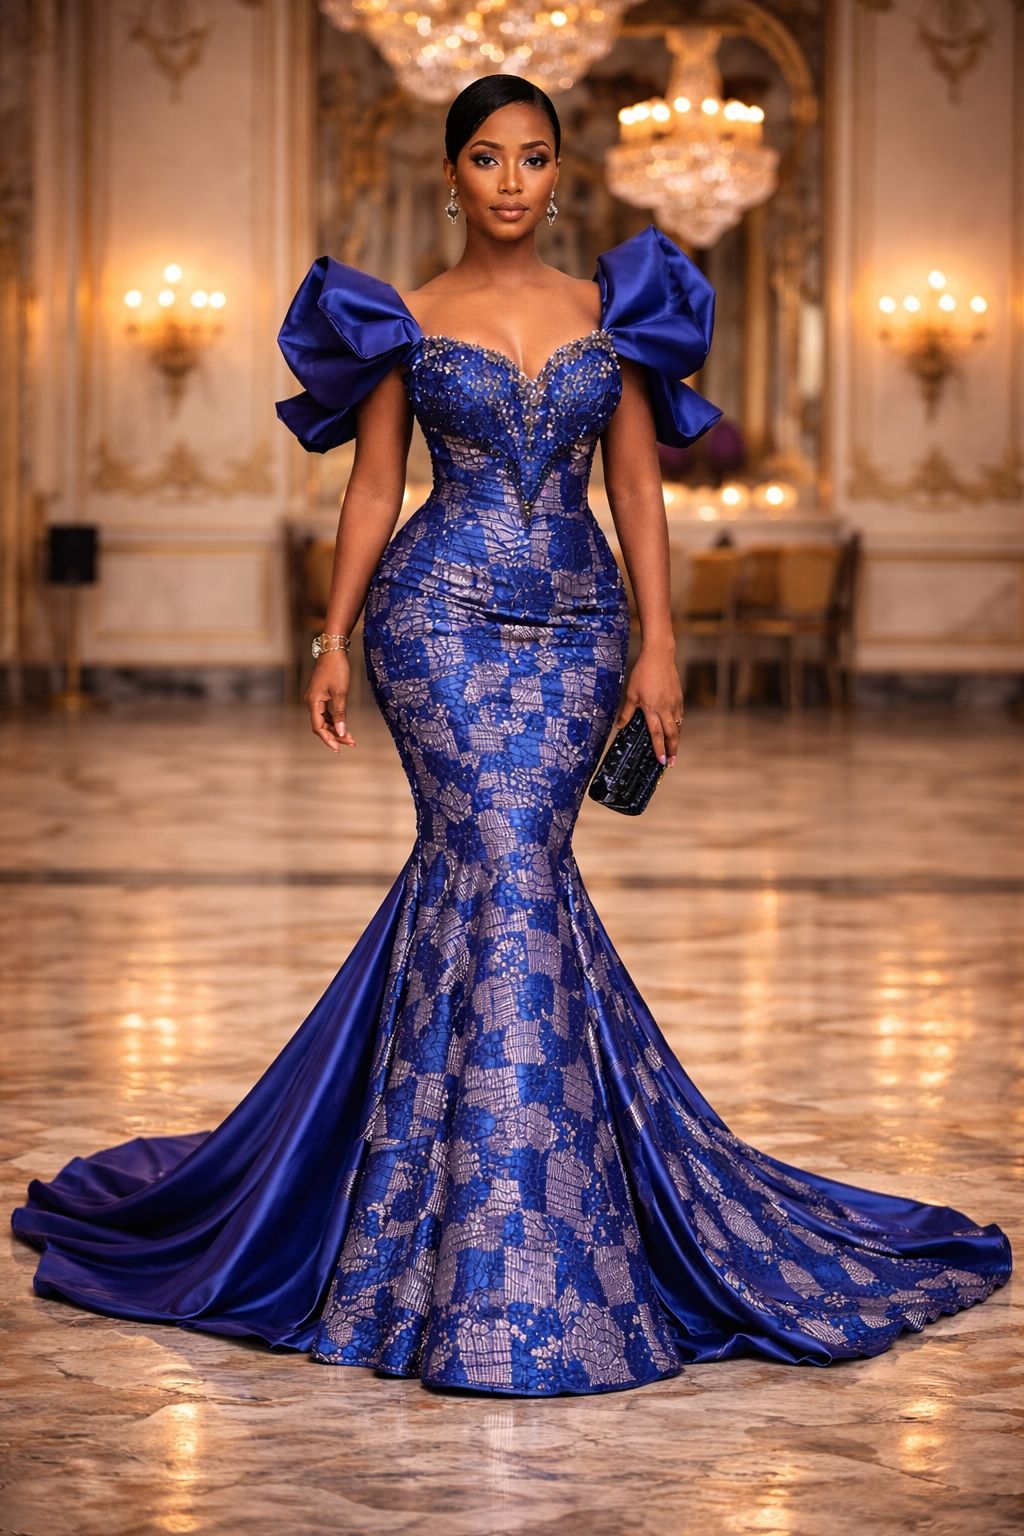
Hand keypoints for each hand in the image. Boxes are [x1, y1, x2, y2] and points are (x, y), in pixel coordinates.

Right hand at [304, 652, 355, 754]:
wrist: (333, 650)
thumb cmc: (337, 669)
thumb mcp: (341, 693)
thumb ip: (340, 713)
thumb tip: (341, 731)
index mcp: (313, 702)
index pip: (319, 727)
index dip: (328, 739)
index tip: (339, 748)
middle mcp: (311, 702)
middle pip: (321, 726)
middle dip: (335, 736)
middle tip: (351, 743)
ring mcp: (315, 699)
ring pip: (324, 720)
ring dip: (336, 729)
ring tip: (350, 738)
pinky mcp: (320, 696)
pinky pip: (326, 713)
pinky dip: (335, 720)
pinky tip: (344, 726)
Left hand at [613, 641, 683, 765]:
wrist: (659, 656)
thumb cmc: (642, 673)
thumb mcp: (630, 693)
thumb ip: (626, 711)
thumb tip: (619, 726)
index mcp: (652, 709)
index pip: (656, 734)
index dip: (659, 749)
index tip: (661, 761)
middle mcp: (665, 708)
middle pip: (671, 734)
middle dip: (672, 750)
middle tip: (671, 763)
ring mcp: (674, 703)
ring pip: (678, 727)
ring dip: (676, 740)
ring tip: (674, 751)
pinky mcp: (679, 698)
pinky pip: (680, 717)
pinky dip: (678, 727)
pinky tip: (675, 731)